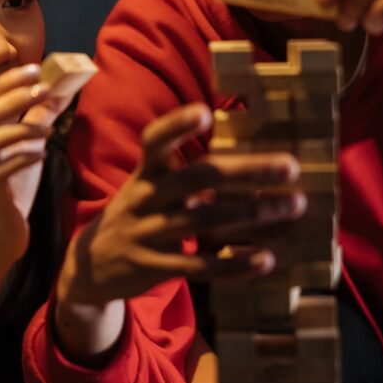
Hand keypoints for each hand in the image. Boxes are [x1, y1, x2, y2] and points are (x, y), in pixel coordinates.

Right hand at [0, 63, 56, 267]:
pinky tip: (41, 156)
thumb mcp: (22, 148)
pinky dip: (23, 158)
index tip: (33, 68)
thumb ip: (35, 120)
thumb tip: (59, 92)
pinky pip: (1, 170)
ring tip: (48, 128)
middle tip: (43, 88)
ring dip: (20, 128)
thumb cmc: (7, 188)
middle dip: (11, 97)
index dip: (6, 82)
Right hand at [56, 103, 304, 307]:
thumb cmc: (138, 214)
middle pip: (198, 178)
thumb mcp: (149, 185)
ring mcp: (148, 233)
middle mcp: (145, 197)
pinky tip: (266, 259)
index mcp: (146, 171)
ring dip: (253, 214)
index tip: (205, 114)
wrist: (89, 267)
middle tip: (289, 165)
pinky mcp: (153, 268)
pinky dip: (233, 264)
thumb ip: (188, 173)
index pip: (155, 141)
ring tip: (292, 205)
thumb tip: (252, 162)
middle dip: (246, 170)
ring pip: (205, 221)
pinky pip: (198, 266)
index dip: (177, 126)